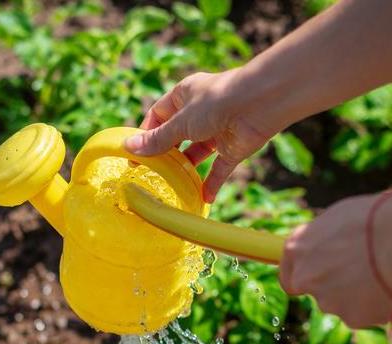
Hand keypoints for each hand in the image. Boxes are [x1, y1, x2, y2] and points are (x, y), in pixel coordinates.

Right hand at [124, 70, 273, 202]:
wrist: (261, 103)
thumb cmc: (217, 102)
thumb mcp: (181, 122)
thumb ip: (158, 139)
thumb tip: (130, 148)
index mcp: (184, 96)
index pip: (158, 115)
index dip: (146, 133)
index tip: (134, 154)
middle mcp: (199, 113)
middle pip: (176, 136)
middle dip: (165, 153)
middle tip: (149, 174)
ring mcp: (217, 131)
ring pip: (197, 154)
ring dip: (186, 170)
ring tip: (172, 187)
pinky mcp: (233, 148)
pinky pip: (219, 169)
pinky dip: (212, 183)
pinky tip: (202, 198)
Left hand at [279, 194, 391, 327]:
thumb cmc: (370, 220)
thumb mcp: (335, 221)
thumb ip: (323, 242)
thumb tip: (329, 247)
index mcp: (295, 249)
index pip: (288, 277)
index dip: (304, 278)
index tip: (316, 278)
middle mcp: (304, 277)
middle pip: (315, 292)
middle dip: (333, 288)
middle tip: (359, 276)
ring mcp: (326, 301)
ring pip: (341, 304)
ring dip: (356, 296)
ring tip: (380, 275)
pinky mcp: (351, 318)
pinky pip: (364, 315)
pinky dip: (375, 307)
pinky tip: (388, 287)